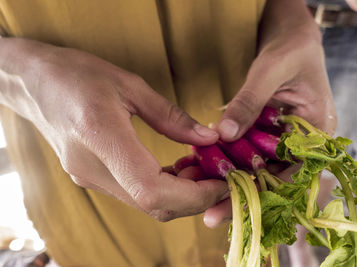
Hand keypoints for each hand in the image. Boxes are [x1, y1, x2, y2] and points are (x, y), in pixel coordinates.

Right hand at [0, 38, 228, 220]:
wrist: (35, 84)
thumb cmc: (78, 75)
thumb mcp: (130, 85)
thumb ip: (172, 118)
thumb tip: (208, 139)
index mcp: (100, 137)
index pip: (151, 190)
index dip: (193, 195)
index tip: (221, 183)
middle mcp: (92, 169)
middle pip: (153, 205)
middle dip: (194, 198)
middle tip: (217, 174)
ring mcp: (90, 178)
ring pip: (146, 204)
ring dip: (181, 194)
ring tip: (200, 166)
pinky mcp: (92, 178)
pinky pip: (135, 194)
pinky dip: (163, 188)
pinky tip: (177, 168)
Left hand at [207, 0, 336, 227]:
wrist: (291, 36)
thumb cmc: (291, 47)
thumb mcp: (271, 70)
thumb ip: (249, 101)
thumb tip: (223, 133)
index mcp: (317, 131)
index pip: (292, 173)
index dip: (262, 192)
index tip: (230, 205)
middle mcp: (302, 141)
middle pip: (271, 177)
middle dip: (240, 194)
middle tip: (209, 214)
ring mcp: (283, 139)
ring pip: (257, 167)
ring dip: (229, 179)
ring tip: (198, 191)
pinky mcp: (266, 133)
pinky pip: (246, 151)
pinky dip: (226, 158)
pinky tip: (203, 166)